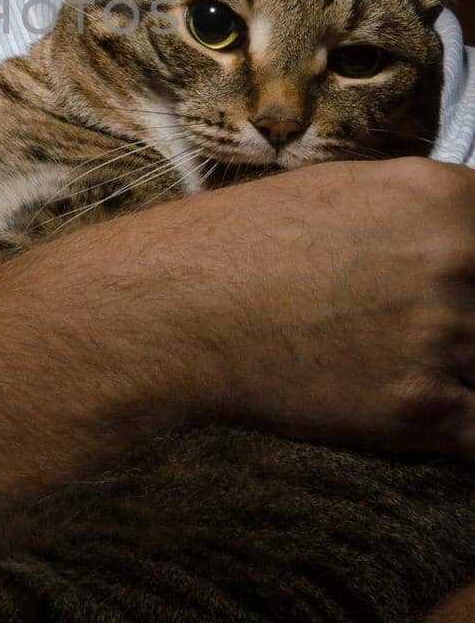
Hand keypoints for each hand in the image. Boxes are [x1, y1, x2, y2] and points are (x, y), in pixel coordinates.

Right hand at [177, 156, 474, 455]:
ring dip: (463, 376)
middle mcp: (458, 259)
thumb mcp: (348, 190)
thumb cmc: (249, 241)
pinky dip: (463, 432)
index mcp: (447, 198)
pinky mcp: (421, 409)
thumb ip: (429, 214)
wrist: (178, 306)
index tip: (465, 293)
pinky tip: (428, 420)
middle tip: (423, 334)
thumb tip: (467, 241)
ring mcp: (442, 335)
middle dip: (470, 328)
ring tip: (403, 367)